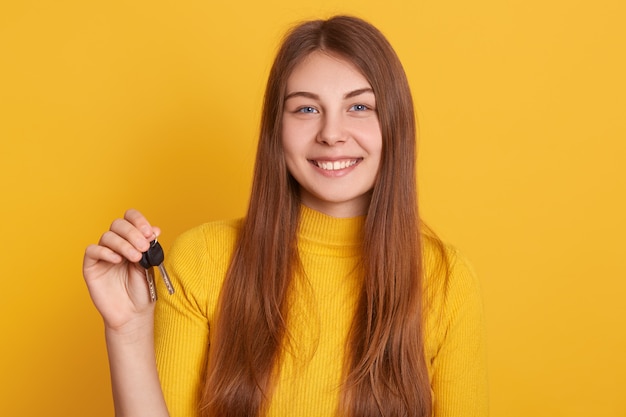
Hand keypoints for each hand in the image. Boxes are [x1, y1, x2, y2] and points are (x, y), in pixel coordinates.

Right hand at [83, 209, 161, 330]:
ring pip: (107, 236)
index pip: (130, 218)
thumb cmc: (143, 290)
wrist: (133, 314)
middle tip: (143, 247)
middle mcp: (116, 245)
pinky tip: (117, 260)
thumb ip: (150, 248)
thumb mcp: (150, 266)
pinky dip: (105, 252)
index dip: (138, 220)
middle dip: (132, 233)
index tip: (149, 232)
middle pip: (118, 224)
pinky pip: (92, 251)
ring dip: (123, 244)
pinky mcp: (91, 267)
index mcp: (131, 240)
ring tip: (135, 258)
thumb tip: (155, 229)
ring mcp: (103, 255)